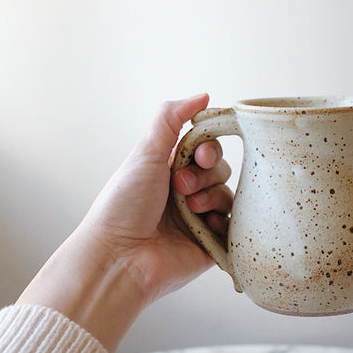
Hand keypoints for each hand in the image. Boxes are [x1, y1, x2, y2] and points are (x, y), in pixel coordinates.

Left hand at [17, 95, 232, 352]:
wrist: (119, 257)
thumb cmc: (123, 205)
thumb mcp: (145, 151)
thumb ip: (171, 117)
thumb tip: (203, 95)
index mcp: (168, 170)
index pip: (205, 148)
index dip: (208, 148)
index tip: (197, 155)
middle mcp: (185, 194)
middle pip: (220, 169)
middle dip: (205, 175)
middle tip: (180, 187)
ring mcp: (199, 219)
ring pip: (228, 196)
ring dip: (211, 197)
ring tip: (188, 210)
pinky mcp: (210, 245)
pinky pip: (233, 227)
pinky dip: (223, 222)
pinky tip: (205, 225)